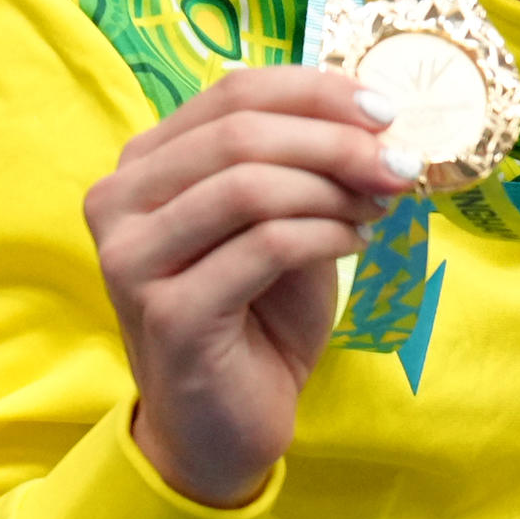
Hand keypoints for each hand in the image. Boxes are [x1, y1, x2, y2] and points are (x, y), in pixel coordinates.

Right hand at [88, 67, 408, 509]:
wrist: (222, 426)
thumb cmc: (255, 320)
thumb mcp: (284, 226)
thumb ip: (306, 170)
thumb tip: (376, 122)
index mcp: (143, 165)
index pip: (231, 92)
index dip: (317, 92)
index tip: (386, 112)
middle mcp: (118, 201)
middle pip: (240, 133)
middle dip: (337, 142)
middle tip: (400, 165)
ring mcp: (133, 258)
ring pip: (249, 186)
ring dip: (333, 191)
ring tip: (378, 212)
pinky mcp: (168, 312)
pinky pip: (265, 246)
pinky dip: (325, 237)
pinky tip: (356, 246)